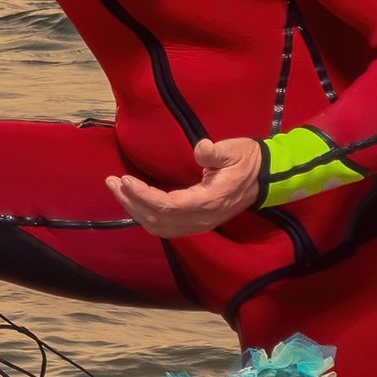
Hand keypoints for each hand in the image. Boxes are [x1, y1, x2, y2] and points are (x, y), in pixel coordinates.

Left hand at [105, 137, 265, 237]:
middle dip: (131, 201)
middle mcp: (203, 218)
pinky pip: (166, 227)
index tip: (125, 179)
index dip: (143, 195)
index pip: (169, 206)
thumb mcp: (235, 151)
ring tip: (117, 189)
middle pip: (158, 219)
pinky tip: (134, 201)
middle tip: (112, 181)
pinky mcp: (197, 223)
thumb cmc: (247, 161)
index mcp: (210, 201)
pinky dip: (146, 216)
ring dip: (135, 210)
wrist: (265, 177)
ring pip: (159, 226)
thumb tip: (201, 149)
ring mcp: (200, 223)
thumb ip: (217, 153)